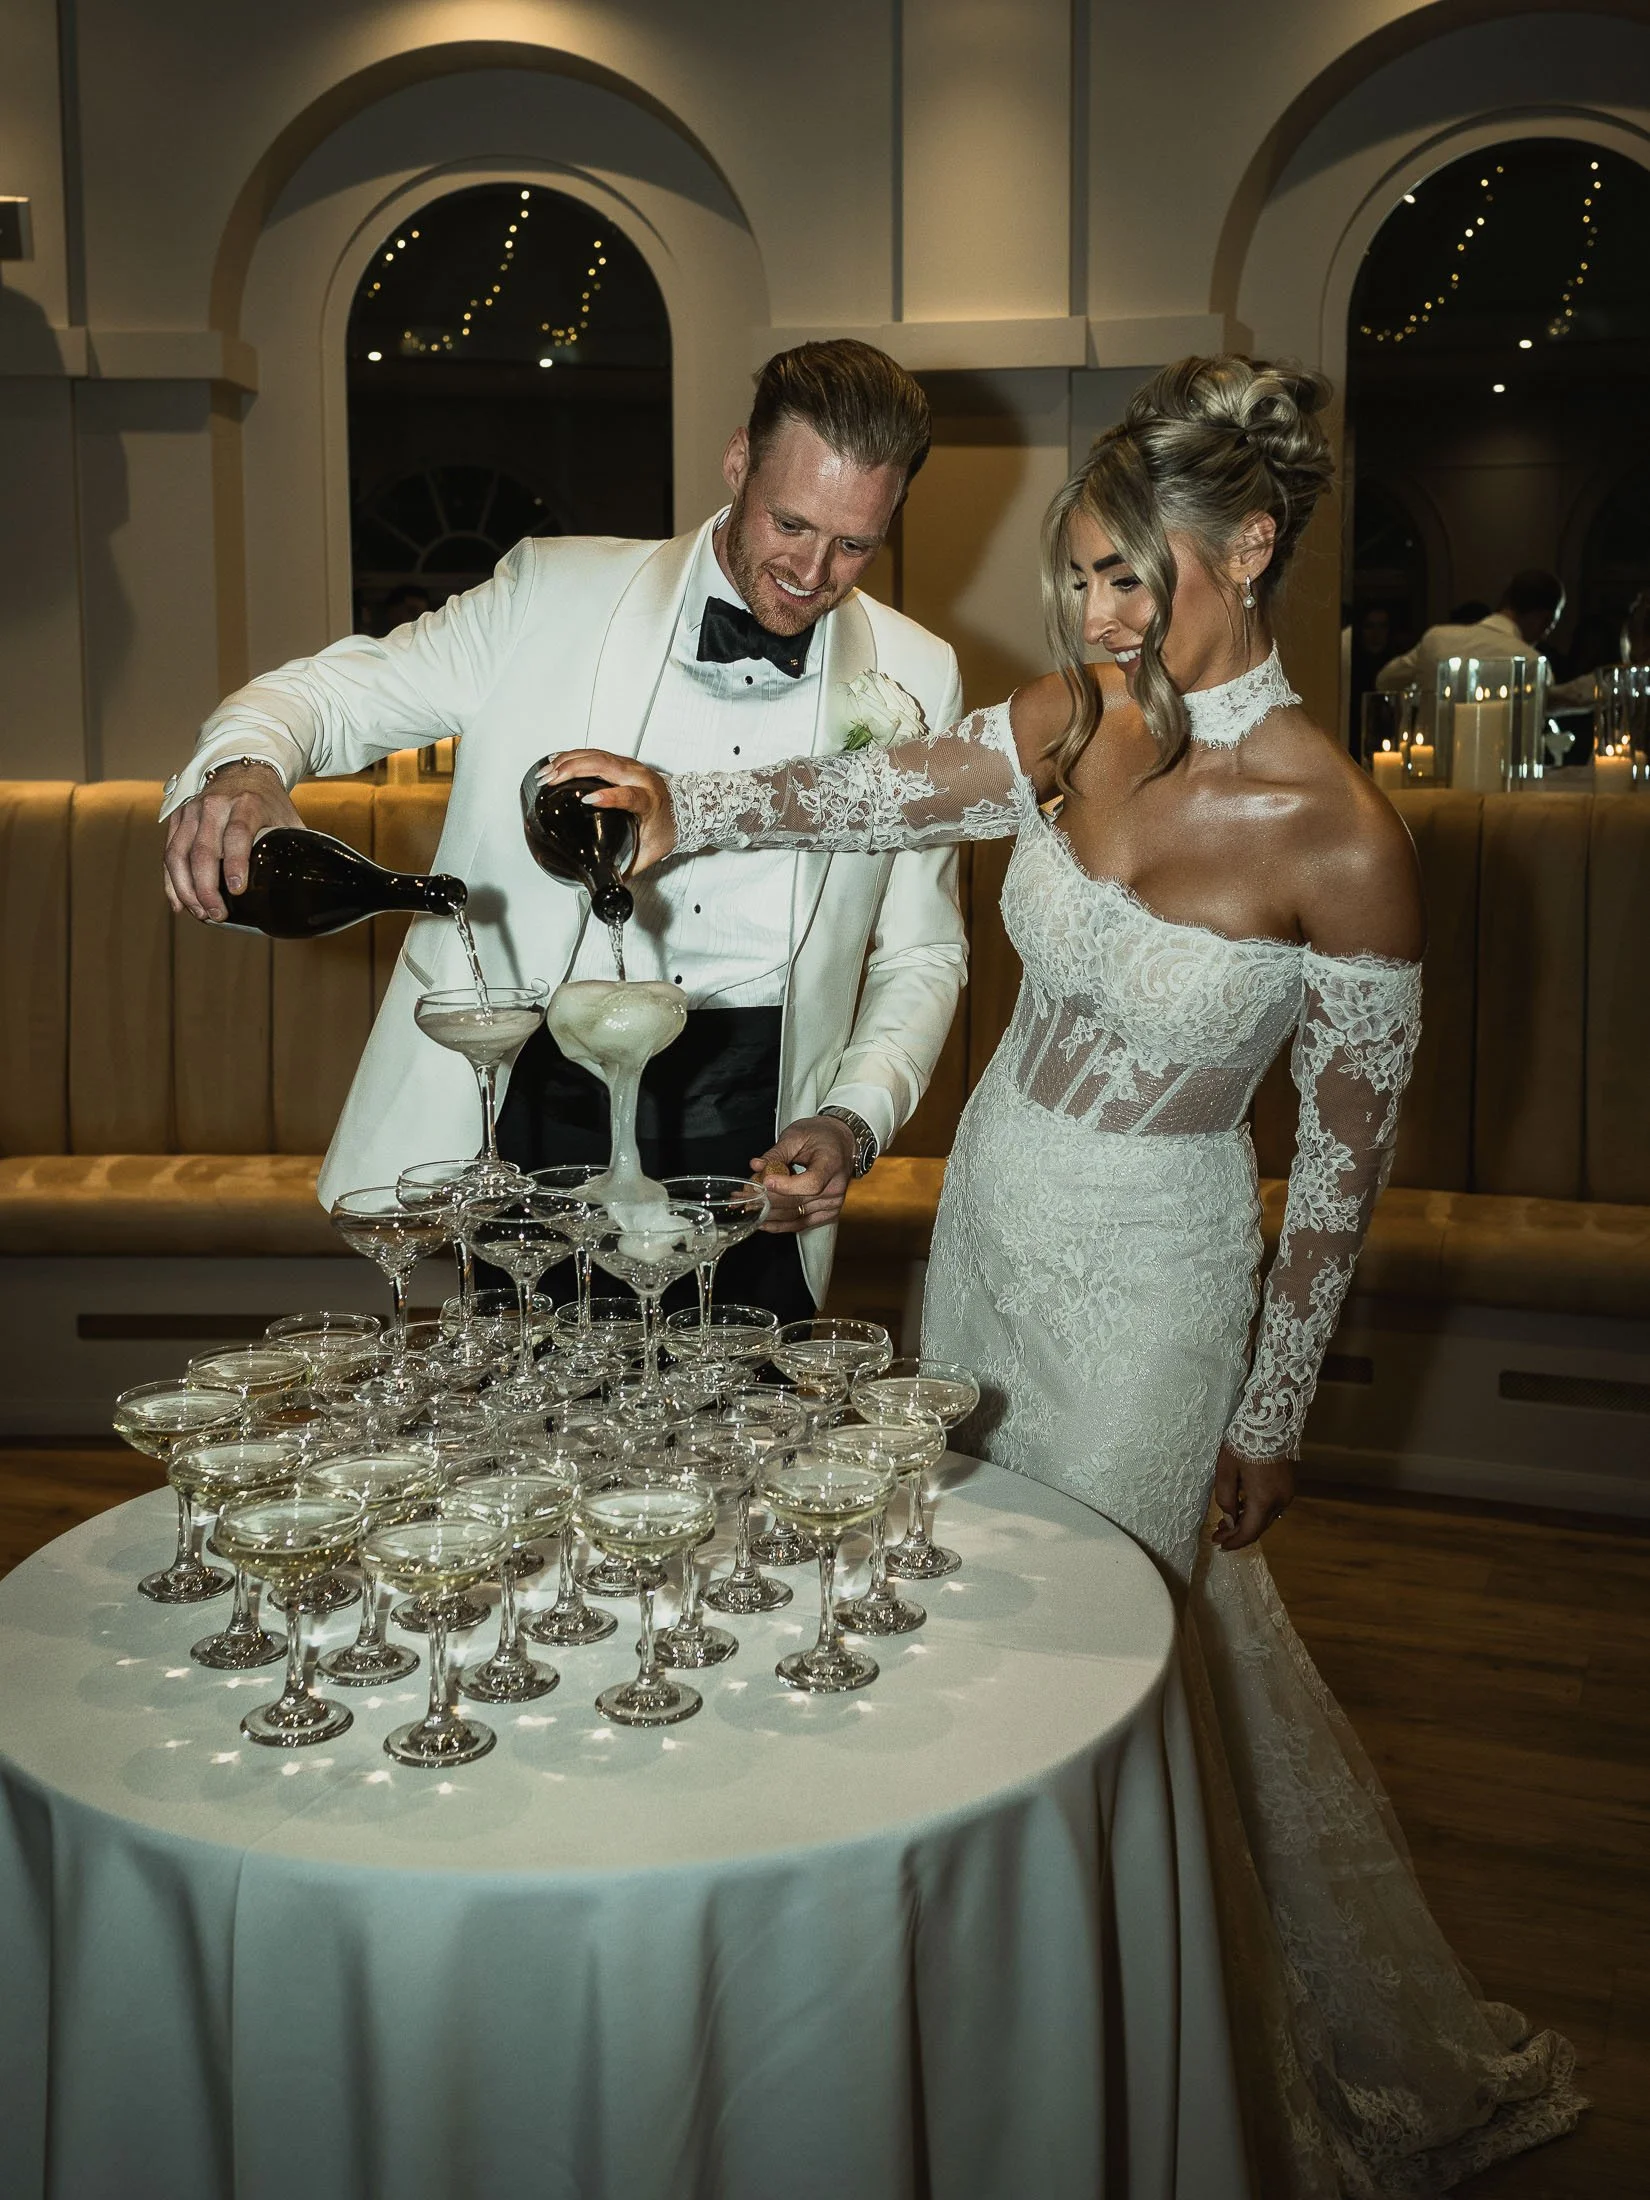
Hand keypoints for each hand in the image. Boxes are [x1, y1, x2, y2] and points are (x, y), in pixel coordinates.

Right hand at [163, 763, 301, 921]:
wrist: (242, 770)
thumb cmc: (268, 801)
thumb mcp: (286, 817)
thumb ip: (295, 846)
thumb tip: (312, 882)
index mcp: (247, 804)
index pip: (237, 834)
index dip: (236, 864)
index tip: (236, 890)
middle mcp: (215, 805)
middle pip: (203, 850)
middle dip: (207, 888)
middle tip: (217, 914)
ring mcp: (192, 811)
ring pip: (179, 854)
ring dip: (187, 889)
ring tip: (200, 913)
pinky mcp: (178, 817)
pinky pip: (170, 852)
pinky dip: (171, 880)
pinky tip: (179, 902)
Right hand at [537, 749, 676, 874]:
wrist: (685, 808)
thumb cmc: (668, 828)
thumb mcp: (651, 852)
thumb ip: (628, 868)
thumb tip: (606, 885)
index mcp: (649, 800)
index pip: (630, 794)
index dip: (610, 796)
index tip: (589, 801)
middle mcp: (640, 778)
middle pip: (605, 764)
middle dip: (574, 770)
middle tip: (550, 781)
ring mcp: (630, 766)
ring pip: (597, 755)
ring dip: (568, 761)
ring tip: (546, 773)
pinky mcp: (621, 762)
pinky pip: (595, 753)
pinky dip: (573, 756)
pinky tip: (555, 761)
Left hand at [748, 1116, 856, 1233]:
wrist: (840, 1143)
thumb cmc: (821, 1136)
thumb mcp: (797, 1136)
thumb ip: (776, 1153)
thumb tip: (756, 1166)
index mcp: (831, 1164)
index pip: (811, 1183)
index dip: (787, 1186)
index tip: (766, 1181)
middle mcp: (835, 1187)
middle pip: (797, 1202)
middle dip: (766, 1199)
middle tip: (744, 1194)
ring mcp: (832, 1203)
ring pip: (795, 1215)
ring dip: (768, 1214)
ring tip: (747, 1207)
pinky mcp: (827, 1213)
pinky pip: (801, 1224)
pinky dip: (780, 1224)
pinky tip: (763, 1221)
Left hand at [1211, 1444, 1294, 1552]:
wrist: (1270, 1420)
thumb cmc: (1243, 1443)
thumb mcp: (1226, 1471)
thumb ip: (1226, 1499)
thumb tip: (1231, 1522)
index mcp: (1264, 1500)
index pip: (1249, 1532)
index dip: (1234, 1542)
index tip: (1219, 1545)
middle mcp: (1281, 1501)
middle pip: (1259, 1527)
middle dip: (1238, 1533)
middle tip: (1219, 1533)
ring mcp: (1288, 1492)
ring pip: (1267, 1517)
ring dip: (1248, 1521)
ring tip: (1228, 1521)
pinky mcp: (1290, 1483)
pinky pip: (1273, 1505)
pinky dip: (1258, 1510)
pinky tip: (1243, 1505)